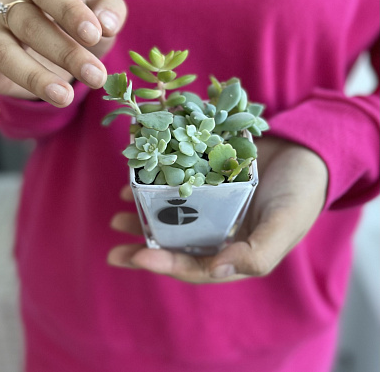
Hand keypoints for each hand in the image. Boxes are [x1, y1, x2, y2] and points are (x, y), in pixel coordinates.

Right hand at [0, 0, 126, 123]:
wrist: (58, 51)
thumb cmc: (79, 28)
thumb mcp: (100, 18)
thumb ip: (111, 10)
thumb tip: (108, 24)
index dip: (71, 11)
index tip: (95, 34)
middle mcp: (8, 6)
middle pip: (28, 24)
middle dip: (65, 52)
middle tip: (96, 75)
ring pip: (4, 53)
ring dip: (34, 76)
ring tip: (65, 96)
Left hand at [107, 136, 327, 282]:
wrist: (308, 151)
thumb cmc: (301, 193)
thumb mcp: (284, 225)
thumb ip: (255, 254)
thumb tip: (214, 269)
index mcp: (237, 251)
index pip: (197, 266)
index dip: (166, 265)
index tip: (137, 257)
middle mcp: (220, 230)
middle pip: (177, 245)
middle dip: (145, 248)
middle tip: (113, 248)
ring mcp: (212, 204)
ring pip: (173, 217)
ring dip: (146, 217)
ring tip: (118, 213)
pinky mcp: (208, 178)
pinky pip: (178, 185)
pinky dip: (158, 184)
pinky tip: (138, 181)